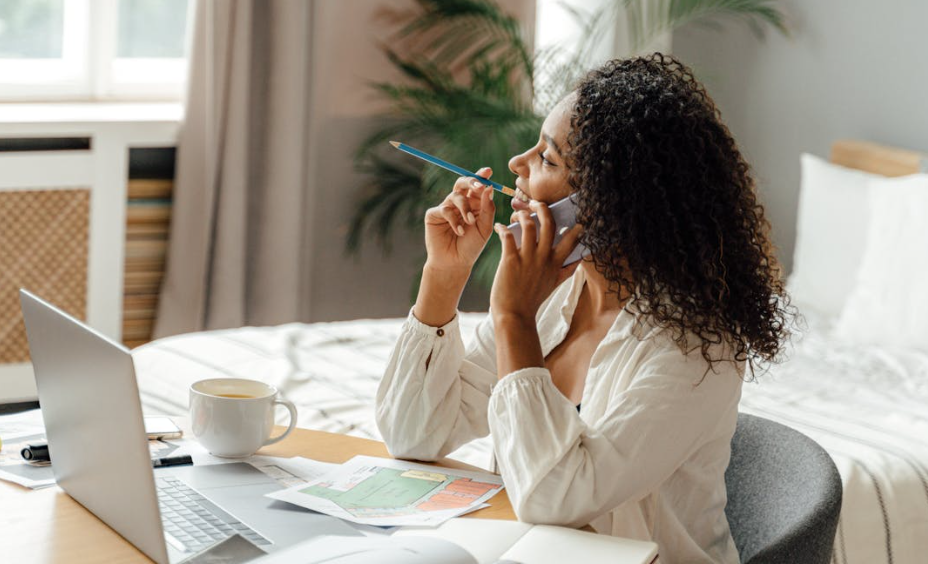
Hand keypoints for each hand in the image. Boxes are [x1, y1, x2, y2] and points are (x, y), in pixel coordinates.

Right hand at [423, 167, 496, 273]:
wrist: (455, 263)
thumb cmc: (471, 246)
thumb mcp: (485, 227)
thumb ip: (487, 208)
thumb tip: (489, 187)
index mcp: (474, 203)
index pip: (477, 185)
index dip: (481, 176)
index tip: (488, 172)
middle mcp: (459, 203)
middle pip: (463, 182)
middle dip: (472, 181)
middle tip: (479, 186)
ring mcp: (446, 207)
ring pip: (456, 195)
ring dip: (465, 208)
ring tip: (470, 223)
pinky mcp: (434, 214)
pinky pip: (445, 209)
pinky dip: (454, 219)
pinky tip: (459, 231)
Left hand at [490, 201, 582, 323]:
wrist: (514, 315)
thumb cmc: (532, 300)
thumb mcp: (554, 285)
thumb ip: (566, 271)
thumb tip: (578, 262)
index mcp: (555, 263)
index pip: (570, 240)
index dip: (574, 227)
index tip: (576, 219)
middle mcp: (544, 258)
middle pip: (548, 224)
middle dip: (543, 208)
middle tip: (537, 202)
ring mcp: (528, 258)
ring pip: (529, 225)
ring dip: (522, 215)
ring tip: (517, 213)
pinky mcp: (511, 260)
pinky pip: (508, 236)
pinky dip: (503, 228)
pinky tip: (499, 227)